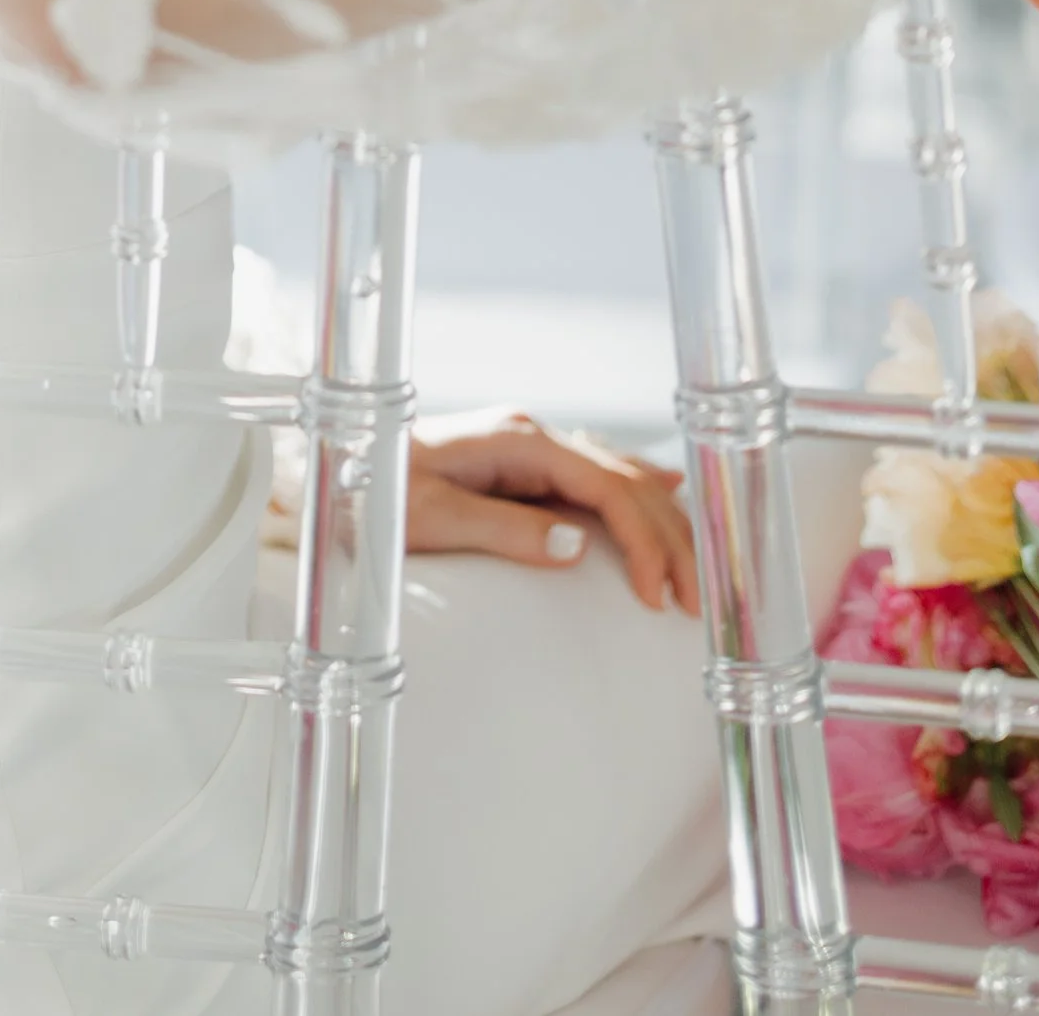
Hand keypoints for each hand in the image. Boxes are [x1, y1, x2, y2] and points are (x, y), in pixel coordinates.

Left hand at [406, 415, 699, 614]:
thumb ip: (505, 530)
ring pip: (617, 476)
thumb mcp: (433, 519)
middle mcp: (531, 436)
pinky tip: (663, 488)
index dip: (641, 540)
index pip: (604, 486)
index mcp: (517, 441)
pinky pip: (595, 476)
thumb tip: (577, 544)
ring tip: (695, 567)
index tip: (657, 595)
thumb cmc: (377, 495)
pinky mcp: (521, 464)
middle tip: (695, 601)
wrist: (344, 469)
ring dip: (659, 520)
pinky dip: (636, 490)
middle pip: (622, 482)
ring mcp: (529, 447)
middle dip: (666, 538)